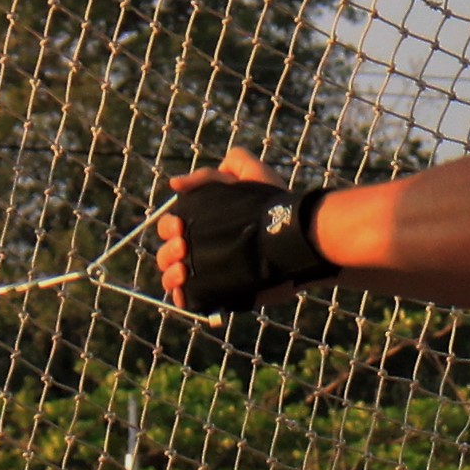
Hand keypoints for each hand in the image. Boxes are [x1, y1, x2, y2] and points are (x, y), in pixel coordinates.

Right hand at [157, 146, 284, 310]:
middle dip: (169, 250)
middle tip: (184, 246)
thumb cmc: (275, 203)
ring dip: (170, 273)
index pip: (171, 226)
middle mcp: (204, 246)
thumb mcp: (250, 174)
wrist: (300, 235)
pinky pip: (193, 298)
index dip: (169, 226)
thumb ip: (217, 171)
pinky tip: (184, 290)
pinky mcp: (223, 290)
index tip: (180, 226)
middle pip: (169, 252)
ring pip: (175, 275)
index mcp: (204, 221)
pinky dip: (182, 296)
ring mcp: (212, 269)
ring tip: (183, 269)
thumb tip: (175, 183)